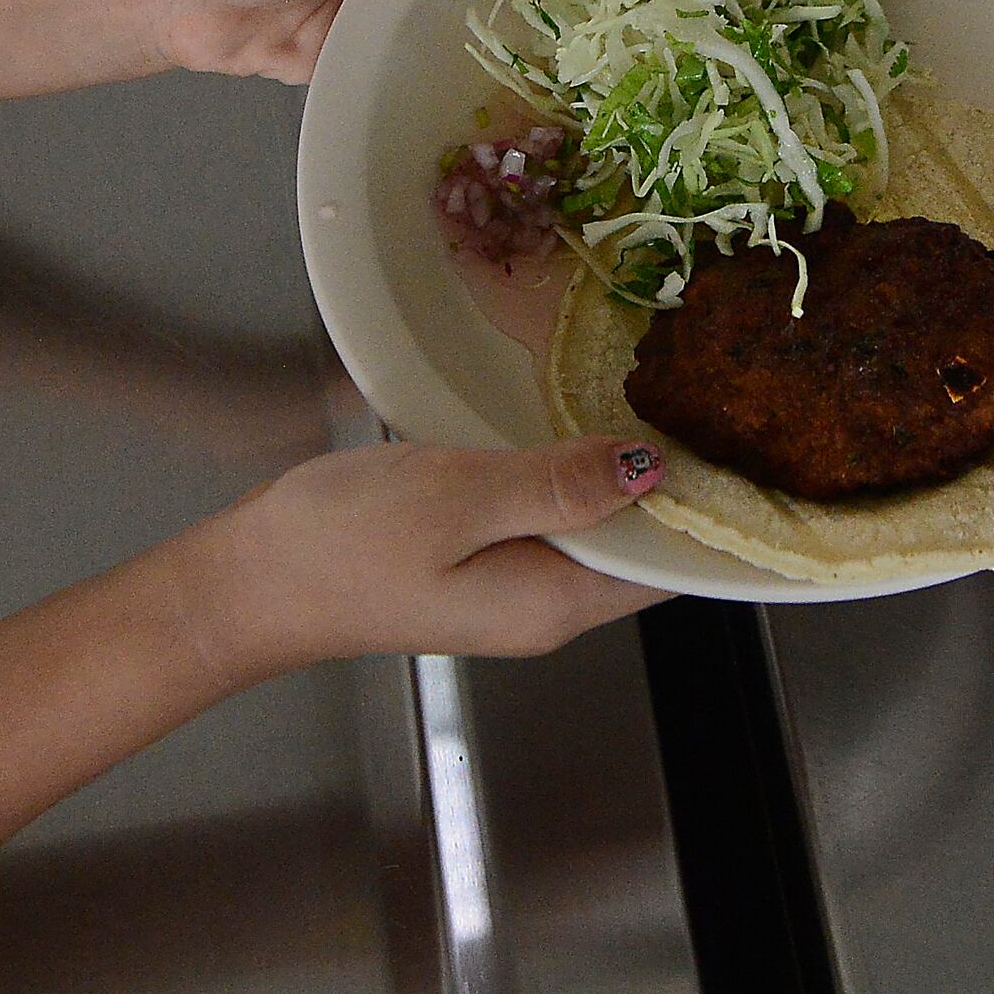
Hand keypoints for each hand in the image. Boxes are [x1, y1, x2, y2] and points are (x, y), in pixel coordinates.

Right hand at [165, 435, 667, 676]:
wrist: (251, 581)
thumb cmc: (341, 544)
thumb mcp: (457, 499)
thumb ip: (556, 485)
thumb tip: (650, 469)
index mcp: (554, 603)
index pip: (670, 564)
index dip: (712, 506)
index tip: (742, 435)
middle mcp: (545, 605)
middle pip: (641, 545)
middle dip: (674, 479)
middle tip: (705, 388)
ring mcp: (511, 584)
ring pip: (595, 525)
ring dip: (620, 468)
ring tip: (656, 393)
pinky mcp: (478, 559)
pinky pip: (549, 515)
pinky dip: (569, 470)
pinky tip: (573, 422)